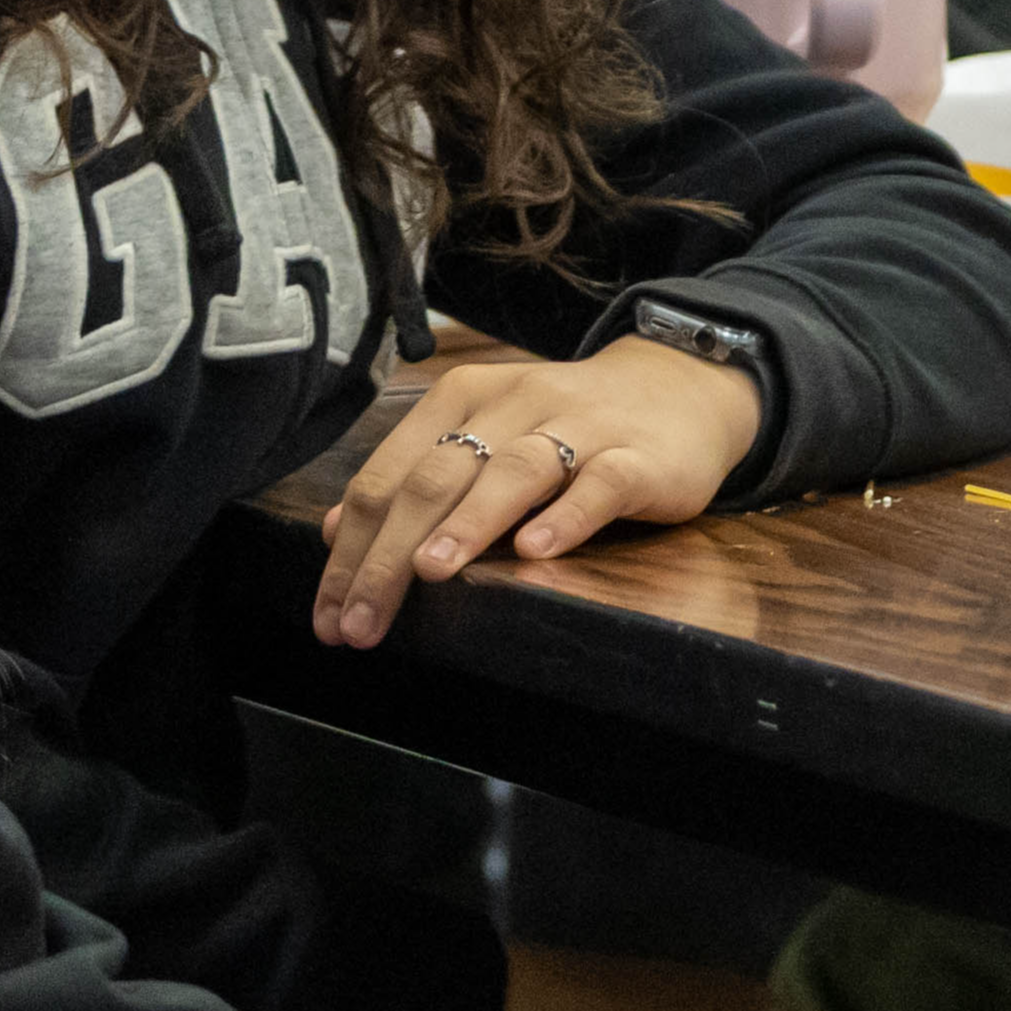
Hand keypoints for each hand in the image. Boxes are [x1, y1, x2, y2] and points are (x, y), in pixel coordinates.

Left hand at [315, 332, 768, 643]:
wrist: (680, 389)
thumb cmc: (567, 427)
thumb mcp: (484, 438)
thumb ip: (414, 478)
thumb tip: (330, 531)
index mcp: (464, 398)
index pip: (389, 476)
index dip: (351, 547)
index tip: (329, 615)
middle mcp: (515, 403)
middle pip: (438, 477)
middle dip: (389, 554)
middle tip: (360, 621)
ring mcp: (580, 426)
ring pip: (513, 471)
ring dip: (468, 523)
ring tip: (430, 573)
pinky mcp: (639, 457)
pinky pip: (600, 485)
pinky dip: (566, 517)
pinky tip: (536, 551)